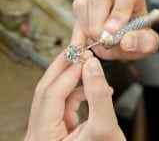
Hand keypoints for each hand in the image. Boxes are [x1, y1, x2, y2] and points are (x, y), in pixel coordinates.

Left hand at [25, 23, 124, 140]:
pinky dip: (78, 89)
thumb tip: (92, 65)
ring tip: (89, 60)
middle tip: (78, 41)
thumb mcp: (105, 128)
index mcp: (43, 137)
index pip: (51, 95)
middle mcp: (38, 133)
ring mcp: (46, 129)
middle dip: (65, 63)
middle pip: (47, 88)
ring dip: (73, 75)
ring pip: (55, 91)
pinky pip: (64, 100)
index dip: (70, 72)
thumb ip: (98, 96)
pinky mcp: (56, 126)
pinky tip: (94, 85)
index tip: (85, 54)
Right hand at [72, 0, 158, 59]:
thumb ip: (142, 42)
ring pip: (83, 5)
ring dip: (89, 28)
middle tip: (104, 41)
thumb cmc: (138, 38)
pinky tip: (87, 43)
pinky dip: (78, 33)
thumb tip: (126, 42)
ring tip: (101, 40)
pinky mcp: (83, 5)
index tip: (113, 31)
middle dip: (99, 24)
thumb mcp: (148, 44)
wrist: (124, 43)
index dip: (119, 12)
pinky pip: (75, 15)